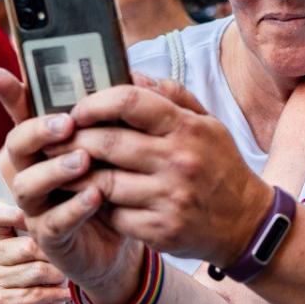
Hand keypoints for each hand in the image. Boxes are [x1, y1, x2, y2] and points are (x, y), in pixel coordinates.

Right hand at [0, 79, 139, 301]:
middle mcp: (32, 172)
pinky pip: (53, 222)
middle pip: (17, 146)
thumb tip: (130, 78)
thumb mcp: (113, 146)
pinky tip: (96, 194)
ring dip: (54, 170)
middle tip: (68, 124)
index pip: (23, 114)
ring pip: (27, 185)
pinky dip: (74, 207)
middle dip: (38, 132)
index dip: (9, 95)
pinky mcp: (51, 236)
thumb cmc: (113, 182)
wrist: (123, 237)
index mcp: (45, 146)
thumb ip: (111, 117)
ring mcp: (37, 206)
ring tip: (83, 160)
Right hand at [0, 202, 69, 303]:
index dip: (15, 212)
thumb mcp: (46, 244)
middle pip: (27, 246)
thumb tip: (68, 197)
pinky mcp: (2, 303)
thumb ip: (46, 223)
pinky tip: (64, 293)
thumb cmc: (45, 272)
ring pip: (36, 271)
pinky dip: (56, 294)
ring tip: (63, 276)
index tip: (42, 216)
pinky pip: (36, 294)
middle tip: (66, 258)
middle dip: (54, 254)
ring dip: (57, 276)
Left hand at [57, 77, 273, 266]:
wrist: (247, 223)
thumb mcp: (207, 122)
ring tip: (64, 168)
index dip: (95, 103)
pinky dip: (98, 206)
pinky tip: (90, 198)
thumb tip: (131, 73)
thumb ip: (170, 95)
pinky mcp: (161, 230)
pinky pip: (114, 215)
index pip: (130, 102)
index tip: (78, 110)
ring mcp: (169, 198)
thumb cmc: (220, 166)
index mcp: (187, 128)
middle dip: (74, 139)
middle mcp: (179, 161)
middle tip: (57, 139)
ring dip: (77, 175)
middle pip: (108, 142)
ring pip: (103, 182)